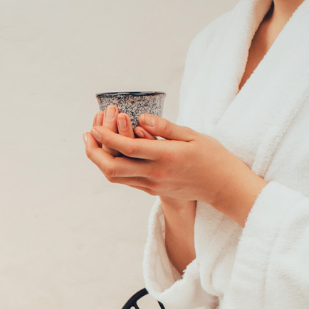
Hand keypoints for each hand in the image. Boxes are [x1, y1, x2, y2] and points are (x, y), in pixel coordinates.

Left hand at [84, 110, 266, 225]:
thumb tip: (141, 118)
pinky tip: (109, 152)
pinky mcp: (151, 190)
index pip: (128, 148)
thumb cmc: (211, 156)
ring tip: (92, 141)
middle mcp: (155, 174)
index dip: (107, 137)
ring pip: (115, 177)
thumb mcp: (192, 136)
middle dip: (94, 153)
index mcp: (166, 157)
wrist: (222, 187)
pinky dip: (112, 165)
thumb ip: (164, 127)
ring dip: (100, 160)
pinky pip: (125, 179)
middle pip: (113, 168)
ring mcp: (152, 185)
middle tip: (86, 136)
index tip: (94, 126)